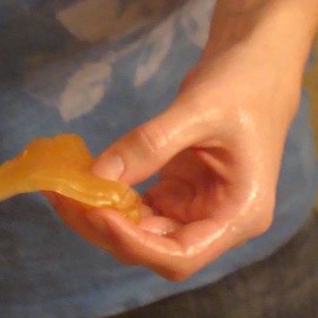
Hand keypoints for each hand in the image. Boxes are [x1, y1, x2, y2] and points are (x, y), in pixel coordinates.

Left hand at [47, 12, 303, 279]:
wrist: (256, 61)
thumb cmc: (243, 84)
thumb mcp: (198, 110)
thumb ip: (150, 145)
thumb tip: (97, 177)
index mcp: (239, 215)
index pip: (182, 255)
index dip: (135, 244)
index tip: (97, 214)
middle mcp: (218, 222)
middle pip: (154, 247)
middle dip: (105, 227)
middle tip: (62, 196)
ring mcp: (196, 208)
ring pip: (140, 229)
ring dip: (99, 213)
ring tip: (61, 187)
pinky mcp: (178, 190)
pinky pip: (137, 204)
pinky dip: (108, 194)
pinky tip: (79, 177)